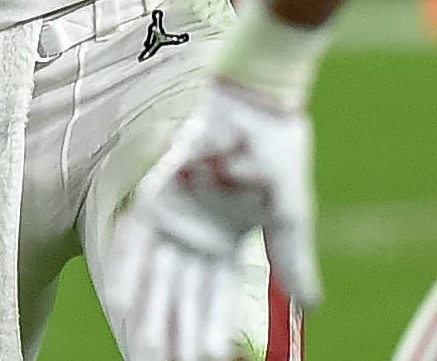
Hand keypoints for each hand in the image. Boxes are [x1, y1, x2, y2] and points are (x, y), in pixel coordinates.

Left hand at [109, 84, 321, 360]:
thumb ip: (293, 259)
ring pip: (157, 279)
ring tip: (149, 354)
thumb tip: (314, 307)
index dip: (212, 332)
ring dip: (153, 315)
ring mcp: (173, 216)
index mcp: (227, 240)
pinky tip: (122, 305)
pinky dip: (130, 273)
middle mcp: (196, 234)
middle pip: (181, 297)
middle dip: (178, 335)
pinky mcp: (155, 196)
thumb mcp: (290, 213)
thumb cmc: (277, 151)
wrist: (256, 101)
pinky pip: (135, 243)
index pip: (215, 298)